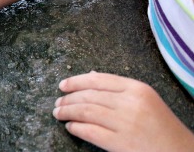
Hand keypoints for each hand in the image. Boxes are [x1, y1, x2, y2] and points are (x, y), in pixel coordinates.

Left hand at [53, 71, 193, 151]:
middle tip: (58, 102)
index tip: (62, 85)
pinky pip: (90, 131)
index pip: (98, 79)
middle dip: (68, 98)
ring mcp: (125, 124)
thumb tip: (89, 75)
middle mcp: (130, 103)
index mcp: (137, 89)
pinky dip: (76, 127)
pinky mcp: (121, 143)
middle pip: (89, 95)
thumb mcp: (145, 100)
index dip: (76, 81)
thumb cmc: (161, 126)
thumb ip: (118, 88)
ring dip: (67, 111)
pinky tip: (70, 127)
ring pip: (86, 111)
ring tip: (58, 113)